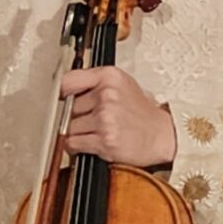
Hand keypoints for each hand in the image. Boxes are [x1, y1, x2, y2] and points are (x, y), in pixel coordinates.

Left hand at [60, 66, 176, 166]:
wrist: (162, 135)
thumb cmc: (139, 112)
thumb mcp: (120, 84)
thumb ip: (90, 81)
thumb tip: (59, 90)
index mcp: (109, 77)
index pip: (67, 81)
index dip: (61, 93)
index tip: (60, 99)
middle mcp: (108, 95)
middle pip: (67, 107)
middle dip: (73, 116)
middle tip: (90, 120)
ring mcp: (106, 118)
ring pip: (68, 127)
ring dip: (75, 133)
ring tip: (94, 132)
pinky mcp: (105, 140)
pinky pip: (72, 143)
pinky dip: (76, 146)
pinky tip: (90, 143)